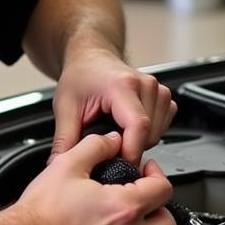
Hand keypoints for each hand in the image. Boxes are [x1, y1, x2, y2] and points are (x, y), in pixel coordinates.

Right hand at [15, 132, 175, 224]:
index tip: (145, 172)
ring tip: (126, 218)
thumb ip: (96, 146)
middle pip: (167, 224)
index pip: (164, 189)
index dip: (156, 174)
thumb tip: (111, 141)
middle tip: (143, 196)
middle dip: (159, 207)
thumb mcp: (68, 164)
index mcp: (124, 208)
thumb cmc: (41, 213)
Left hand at [50, 47, 176, 164]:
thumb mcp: (65, 107)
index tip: (116, 164)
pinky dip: (148, 134)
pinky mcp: (164, 97)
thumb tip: (60, 165)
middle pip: (149, 135)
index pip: (138, 126)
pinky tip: (128, 126)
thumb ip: (65, 140)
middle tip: (107, 144)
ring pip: (157, 134)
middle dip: (129, 149)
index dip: (129, 152)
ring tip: (116, 131)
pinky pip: (163, 127)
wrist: (91, 58)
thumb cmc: (81, 76)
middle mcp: (145, 85)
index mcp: (122, 85)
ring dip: (138, 142)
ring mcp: (157, 90)